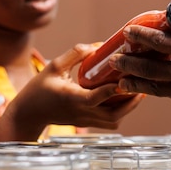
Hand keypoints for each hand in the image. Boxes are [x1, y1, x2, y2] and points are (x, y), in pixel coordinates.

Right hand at [0, 43, 143, 141]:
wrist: (29, 114)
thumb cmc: (40, 88)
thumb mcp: (54, 66)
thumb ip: (76, 54)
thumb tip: (99, 45)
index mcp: (71, 98)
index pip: (95, 98)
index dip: (112, 90)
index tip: (126, 80)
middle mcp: (81, 113)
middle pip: (113, 115)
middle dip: (130, 103)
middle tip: (141, 86)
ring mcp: (85, 121)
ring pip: (114, 121)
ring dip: (128, 108)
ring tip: (137, 91)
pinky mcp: (88, 123)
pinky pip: (110, 122)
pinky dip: (121, 113)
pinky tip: (125, 98)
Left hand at [108, 26, 170, 122]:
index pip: (161, 42)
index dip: (141, 37)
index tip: (128, 32)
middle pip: (150, 68)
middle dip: (129, 63)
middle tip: (115, 59)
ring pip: (156, 88)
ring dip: (136, 83)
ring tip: (121, 81)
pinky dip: (160, 91)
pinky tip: (152, 88)